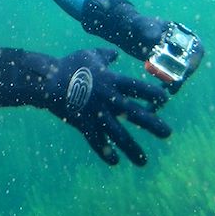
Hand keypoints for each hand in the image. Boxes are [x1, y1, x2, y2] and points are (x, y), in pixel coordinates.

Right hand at [0, 45, 170, 165]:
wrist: (47, 81)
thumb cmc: (69, 64)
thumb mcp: (89, 54)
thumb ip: (106, 55)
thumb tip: (116, 54)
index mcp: (112, 80)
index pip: (139, 88)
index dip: (154, 94)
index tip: (165, 100)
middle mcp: (109, 99)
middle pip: (136, 113)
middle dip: (153, 124)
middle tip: (167, 133)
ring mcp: (97, 114)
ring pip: (119, 135)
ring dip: (132, 149)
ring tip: (143, 161)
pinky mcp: (84, 125)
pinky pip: (96, 142)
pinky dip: (105, 152)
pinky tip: (114, 161)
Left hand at [82, 0, 204, 91]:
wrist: (127, 32)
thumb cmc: (136, 25)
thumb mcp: (143, 25)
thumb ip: (149, 30)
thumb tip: (155, 39)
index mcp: (183, 33)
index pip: (197, 48)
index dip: (195, 60)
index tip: (187, 70)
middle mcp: (183, 45)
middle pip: (192, 62)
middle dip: (185, 74)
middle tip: (175, 84)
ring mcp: (176, 55)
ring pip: (183, 71)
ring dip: (178, 81)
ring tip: (169, 90)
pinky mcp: (167, 64)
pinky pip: (173, 75)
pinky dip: (170, 82)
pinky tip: (162, 89)